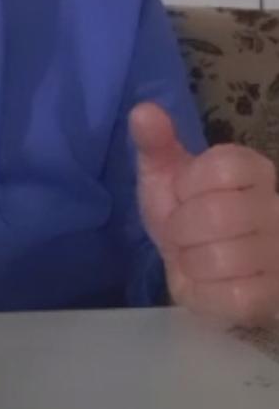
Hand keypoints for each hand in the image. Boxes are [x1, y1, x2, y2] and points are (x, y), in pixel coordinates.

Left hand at [129, 101, 278, 324]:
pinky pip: (232, 297)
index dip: (188, 186)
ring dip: (190, 262)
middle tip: (180, 234)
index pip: (223, 167)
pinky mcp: (273, 294)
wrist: (201, 267)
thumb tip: (142, 111)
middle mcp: (277, 207)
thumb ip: (155, 142)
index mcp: (253, 169)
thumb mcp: (165, 174)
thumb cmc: (185, 212)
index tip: (182, 195)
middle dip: (181, 229)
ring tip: (193, 258)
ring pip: (222, 258)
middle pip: (218, 214)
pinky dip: (204, 293)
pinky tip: (205, 283)